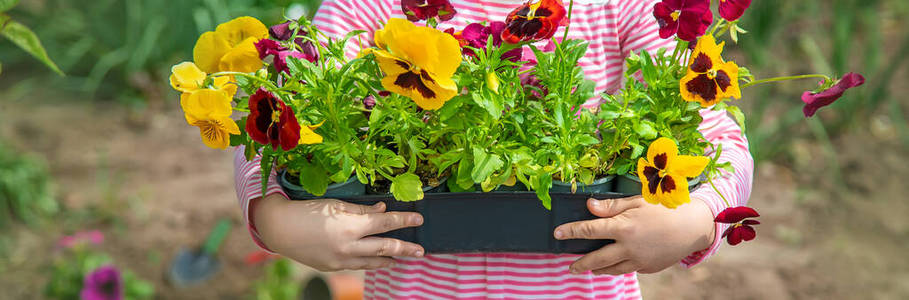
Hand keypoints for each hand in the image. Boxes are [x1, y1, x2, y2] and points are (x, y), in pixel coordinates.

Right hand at [252, 193, 424, 271]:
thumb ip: (361, 210)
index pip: (385, 223)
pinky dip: (370, 263)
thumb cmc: (307, 211)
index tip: (418, 219)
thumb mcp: (336, 206)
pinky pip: (358, 265)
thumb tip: (382, 210)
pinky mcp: (333, 267)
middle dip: (405, 248)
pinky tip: (378, 261)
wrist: (279, 229)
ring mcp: (341, 259)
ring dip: (390, 259)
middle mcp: (349, 246)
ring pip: (373, 261)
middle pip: (385, 247)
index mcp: (351, 227)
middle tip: (421, 250)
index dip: (403, 220)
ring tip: (401, 258)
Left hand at [554, 196, 714, 274]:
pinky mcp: (649, 268)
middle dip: (581, 263)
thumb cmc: (666, 207)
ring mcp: (639, 261)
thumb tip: (589, 206)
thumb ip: (612, 206)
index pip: (589, 230)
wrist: (695, 226)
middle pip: (597, 258)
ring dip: (599, 269)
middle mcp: (628, 247)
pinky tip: (616, 264)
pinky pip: (630, 269)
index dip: (570, 232)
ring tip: (590, 268)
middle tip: (571, 266)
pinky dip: (620, 267)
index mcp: (623, 227)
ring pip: (612, 269)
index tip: (557, 234)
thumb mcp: (638, 201)